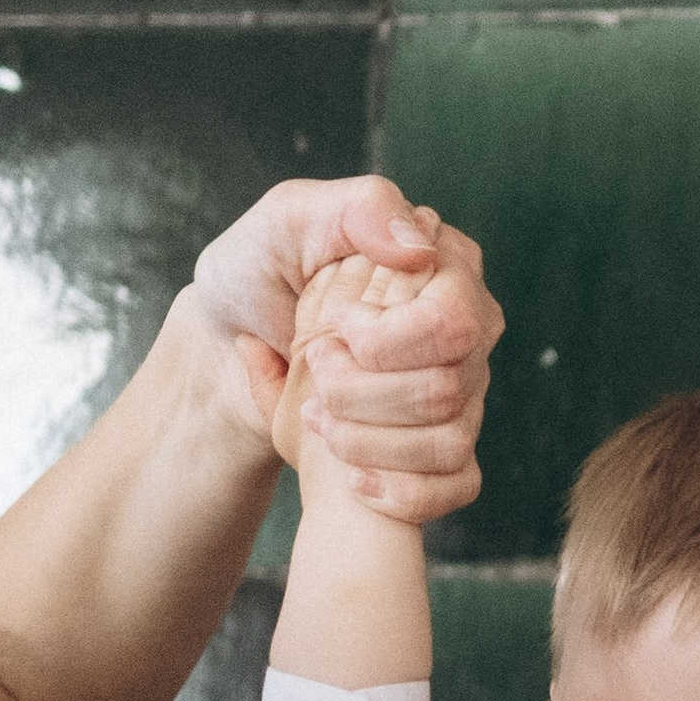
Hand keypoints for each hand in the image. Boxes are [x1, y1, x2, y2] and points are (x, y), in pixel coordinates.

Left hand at [187, 174, 503, 519]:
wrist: (229, 349)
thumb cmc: (257, 275)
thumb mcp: (287, 220)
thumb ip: (358, 210)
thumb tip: (421, 252)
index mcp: (447, 268)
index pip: (453, 323)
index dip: (385, 343)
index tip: (332, 326)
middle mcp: (469, 332)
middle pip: (446, 389)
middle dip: (360, 394)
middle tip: (313, 372)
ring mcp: (465, 393)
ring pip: (447, 442)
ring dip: (363, 440)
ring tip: (315, 417)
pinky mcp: (448, 449)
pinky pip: (455, 487)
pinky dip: (397, 490)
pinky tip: (351, 476)